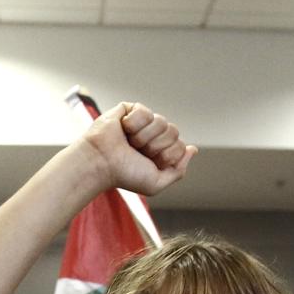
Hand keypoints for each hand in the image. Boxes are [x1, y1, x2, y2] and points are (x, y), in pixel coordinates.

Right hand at [77, 101, 195, 196]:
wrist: (101, 162)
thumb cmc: (124, 174)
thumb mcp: (156, 183)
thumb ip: (178, 170)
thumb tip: (192, 149)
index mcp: (161, 151)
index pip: (180, 146)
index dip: (166, 156)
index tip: (147, 162)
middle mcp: (153, 136)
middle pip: (174, 132)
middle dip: (156, 146)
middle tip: (137, 152)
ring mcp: (143, 122)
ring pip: (162, 121)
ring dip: (144, 137)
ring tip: (128, 142)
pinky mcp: (131, 109)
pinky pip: (145, 111)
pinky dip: (133, 123)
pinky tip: (122, 129)